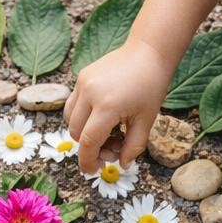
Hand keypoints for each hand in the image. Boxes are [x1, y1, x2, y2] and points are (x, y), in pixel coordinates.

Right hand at [64, 39, 174, 174]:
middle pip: (76, 133)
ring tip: (108, 132)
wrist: (148, 52)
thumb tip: (123, 165)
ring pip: (70, 118)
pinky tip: (103, 116)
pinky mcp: (81, 77)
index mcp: (107, 106)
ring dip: (83, 132)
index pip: (88, 142)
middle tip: (113, 148)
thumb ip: (134, 146)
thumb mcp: (147, 120)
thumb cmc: (151, 85)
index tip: (94, 170)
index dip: (89, 160)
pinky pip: (73, 104)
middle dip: (90, 147)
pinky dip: (83, 116)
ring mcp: (82, 83)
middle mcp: (89, 93)